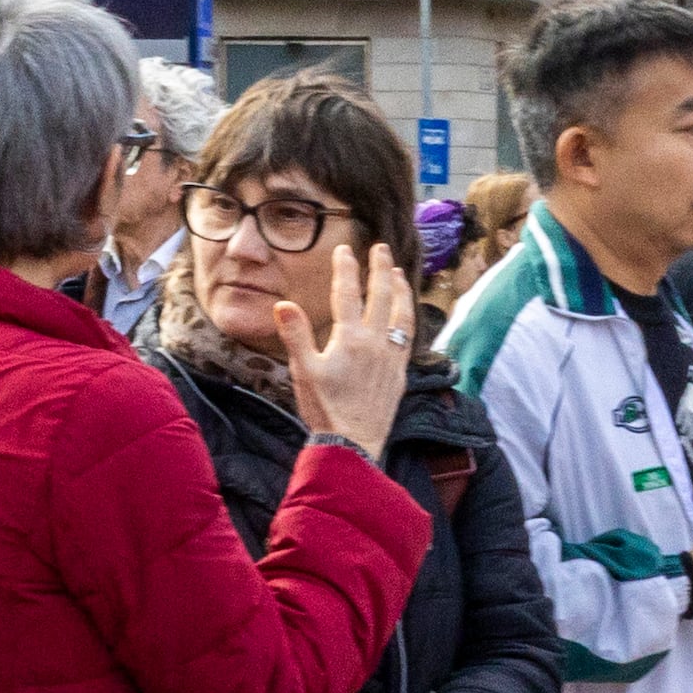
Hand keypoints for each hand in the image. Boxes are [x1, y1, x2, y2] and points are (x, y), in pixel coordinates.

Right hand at [277, 241, 417, 463]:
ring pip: (402, 316)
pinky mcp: (399, 375)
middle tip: (381, 248)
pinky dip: (407, 320)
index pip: (348, 294)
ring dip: (401, 291)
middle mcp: (375, 343)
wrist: (352, 444)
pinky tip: (406, 317)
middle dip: (381, 269)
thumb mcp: (304, 371)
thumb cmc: (324, 409)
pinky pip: (408, 339)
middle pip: (382, 297)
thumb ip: (296, 335)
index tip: (345, 249)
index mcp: (349, 339)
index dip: (346, 269)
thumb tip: (283, 304)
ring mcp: (391, 358)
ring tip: (400, 274)